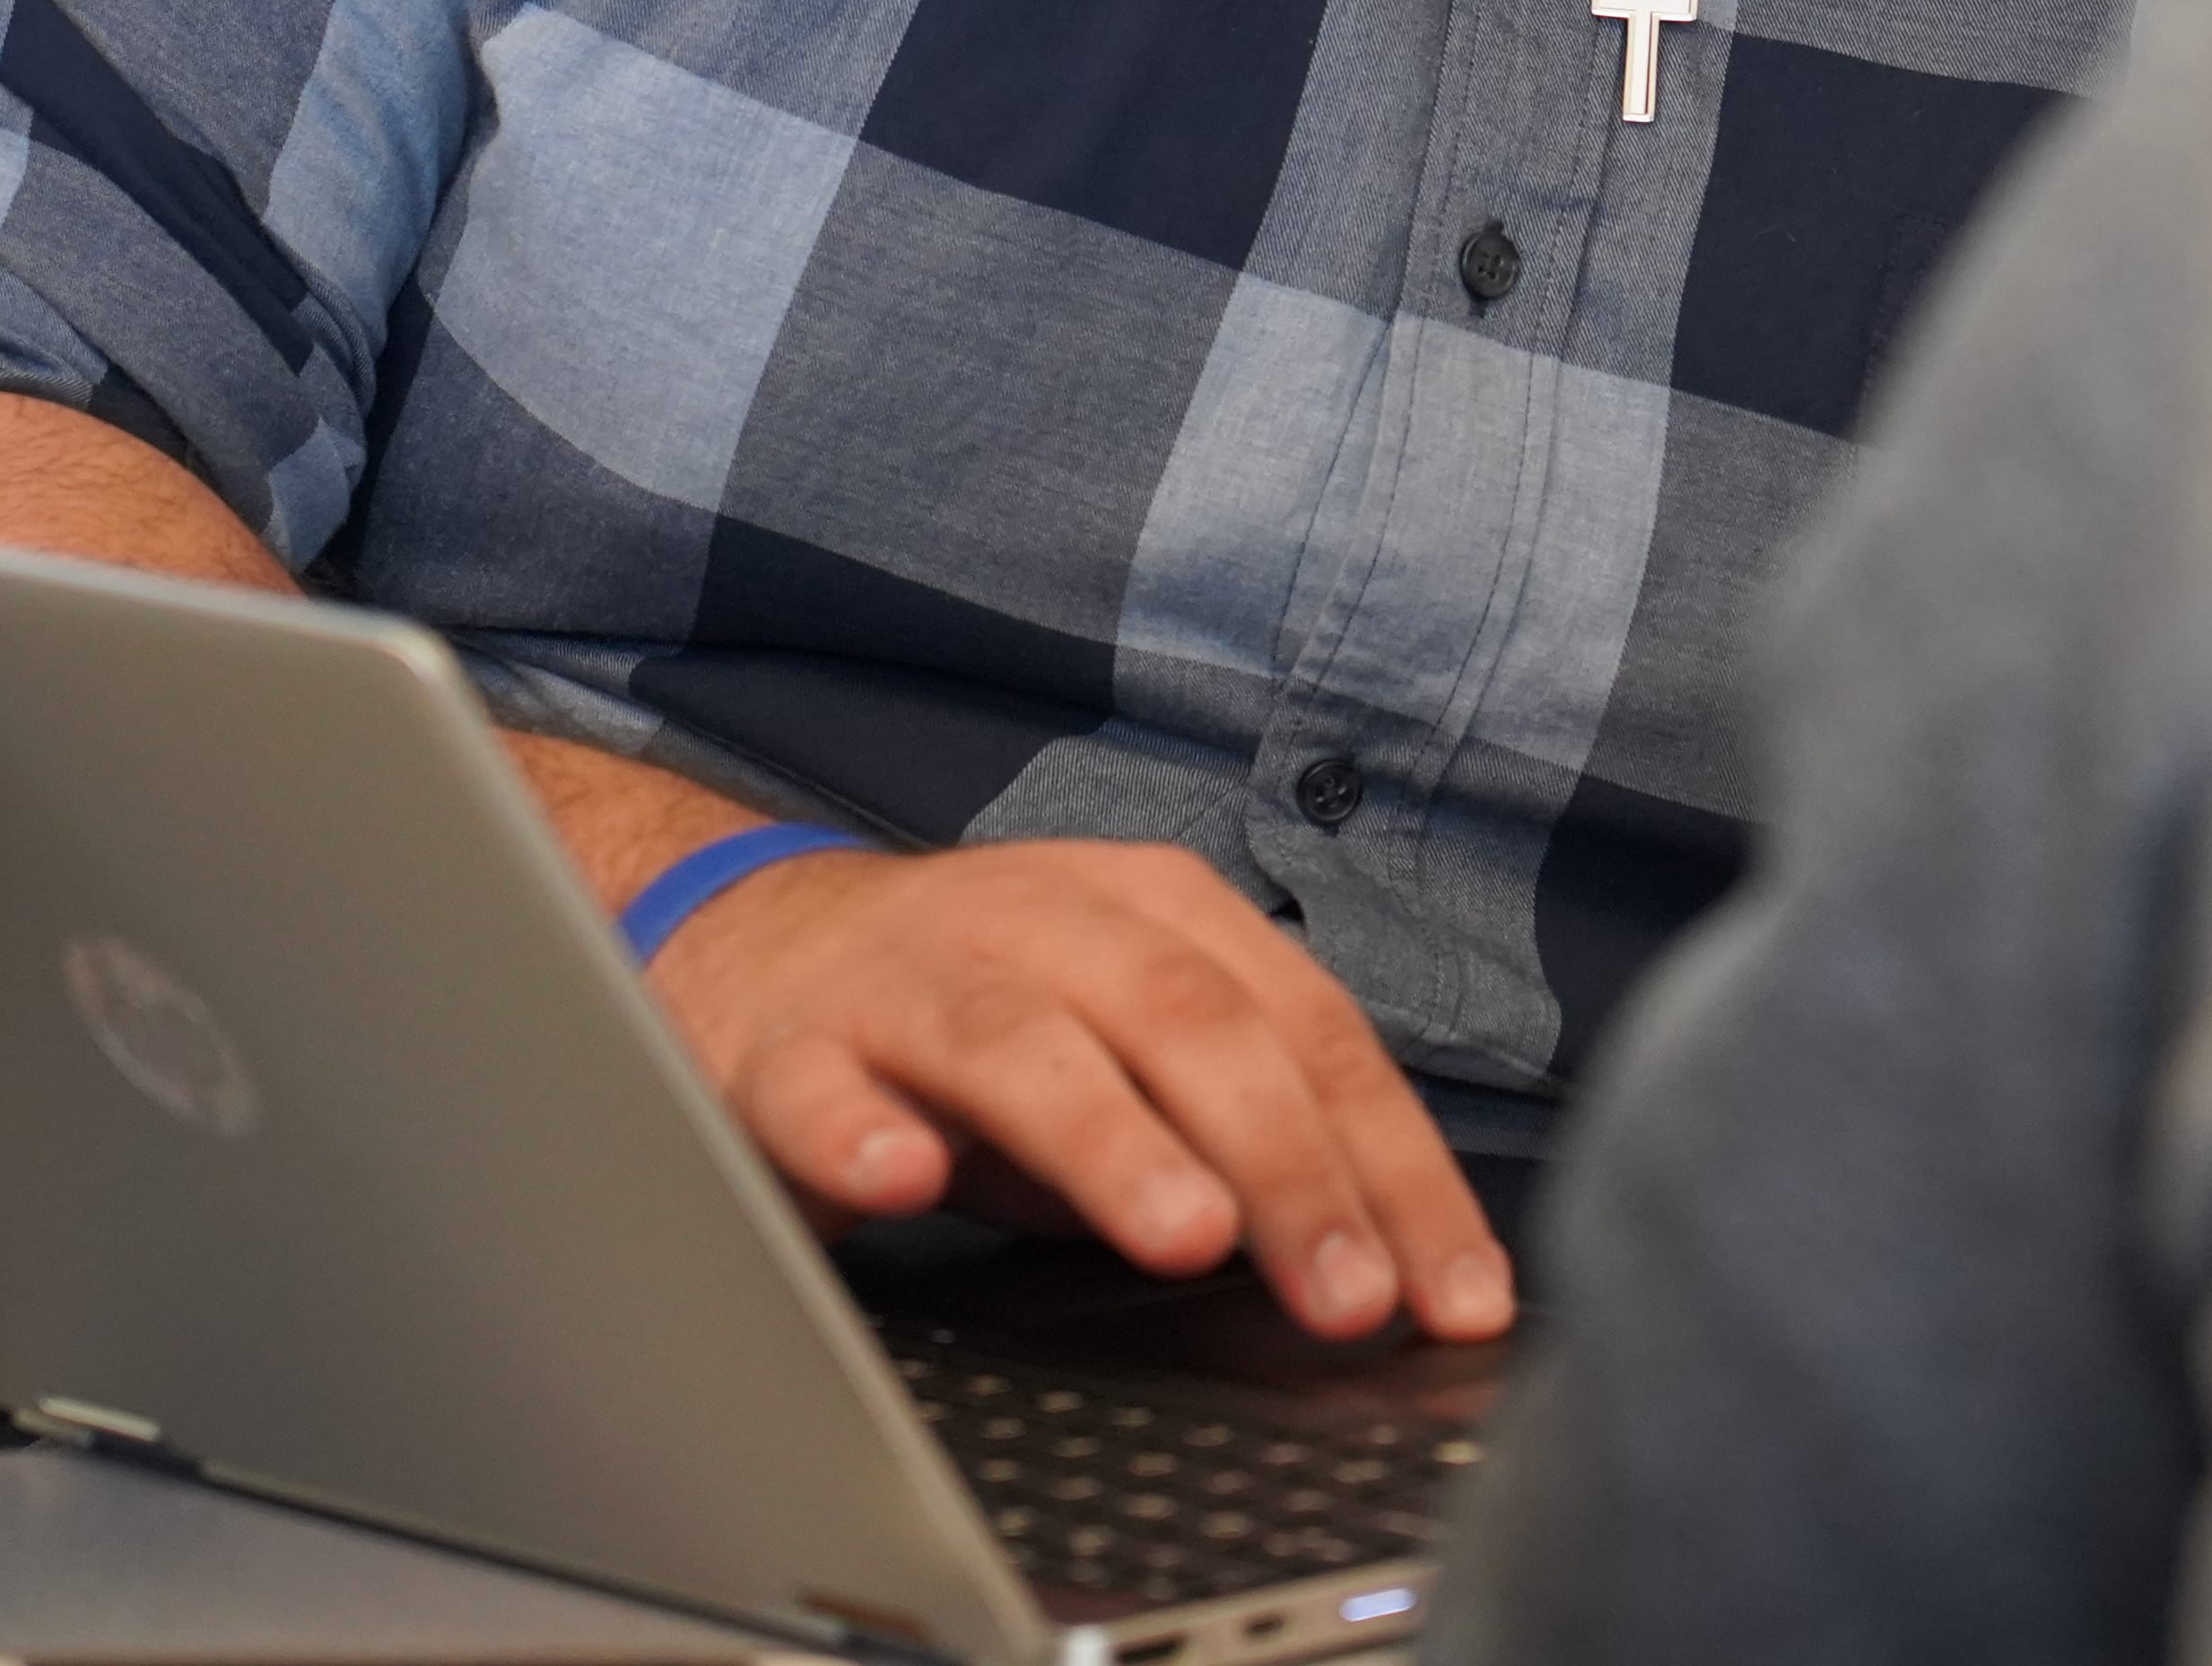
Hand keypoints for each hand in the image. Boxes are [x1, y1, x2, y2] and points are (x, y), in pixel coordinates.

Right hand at [642, 837, 1515, 1346]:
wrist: (755, 950)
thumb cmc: (983, 1018)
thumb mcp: (1135, 1052)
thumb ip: (1243, 1136)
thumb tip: (1384, 1270)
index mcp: (1161, 916)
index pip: (1311, 1033)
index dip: (1395, 1166)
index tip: (1456, 1295)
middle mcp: (1048, 923)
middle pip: (1188, 1025)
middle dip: (1284, 1165)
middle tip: (1346, 1293)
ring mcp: (912, 978)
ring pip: (1021, 1046)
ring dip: (1111, 1139)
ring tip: (1180, 1235)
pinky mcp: (788, 1048)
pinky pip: (819, 1090)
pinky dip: (861, 1134)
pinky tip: (901, 1180)